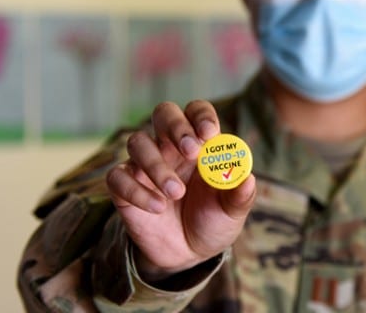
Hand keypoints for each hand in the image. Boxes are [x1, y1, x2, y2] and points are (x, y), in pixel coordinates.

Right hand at [105, 100, 255, 278]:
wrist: (187, 254)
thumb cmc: (212, 221)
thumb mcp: (231, 212)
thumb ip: (240, 195)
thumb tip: (248, 179)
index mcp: (199, 144)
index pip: (196, 112)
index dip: (201, 117)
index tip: (209, 134)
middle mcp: (169, 148)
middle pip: (164, 113)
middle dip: (176, 126)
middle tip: (190, 151)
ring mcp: (144, 166)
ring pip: (138, 143)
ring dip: (157, 165)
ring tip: (176, 193)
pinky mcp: (124, 188)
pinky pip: (118, 177)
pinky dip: (136, 190)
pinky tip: (157, 208)